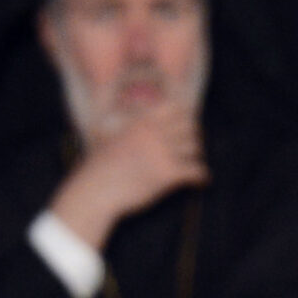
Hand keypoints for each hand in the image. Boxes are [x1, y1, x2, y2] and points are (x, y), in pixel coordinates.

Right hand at [46, 103, 207, 248]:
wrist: (95, 190)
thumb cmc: (97, 167)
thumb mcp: (108, 138)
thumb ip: (122, 130)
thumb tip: (115, 124)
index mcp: (142, 122)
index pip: (175, 107)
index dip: (185, 115)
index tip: (188, 124)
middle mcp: (154, 133)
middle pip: (190, 126)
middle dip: (194, 136)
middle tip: (193, 146)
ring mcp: (162, 153)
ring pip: (195, 148)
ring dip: (196, 157)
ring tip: (193, 164)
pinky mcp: (167, 174)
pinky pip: (196, 171)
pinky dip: (202, 177)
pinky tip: (202, 181)